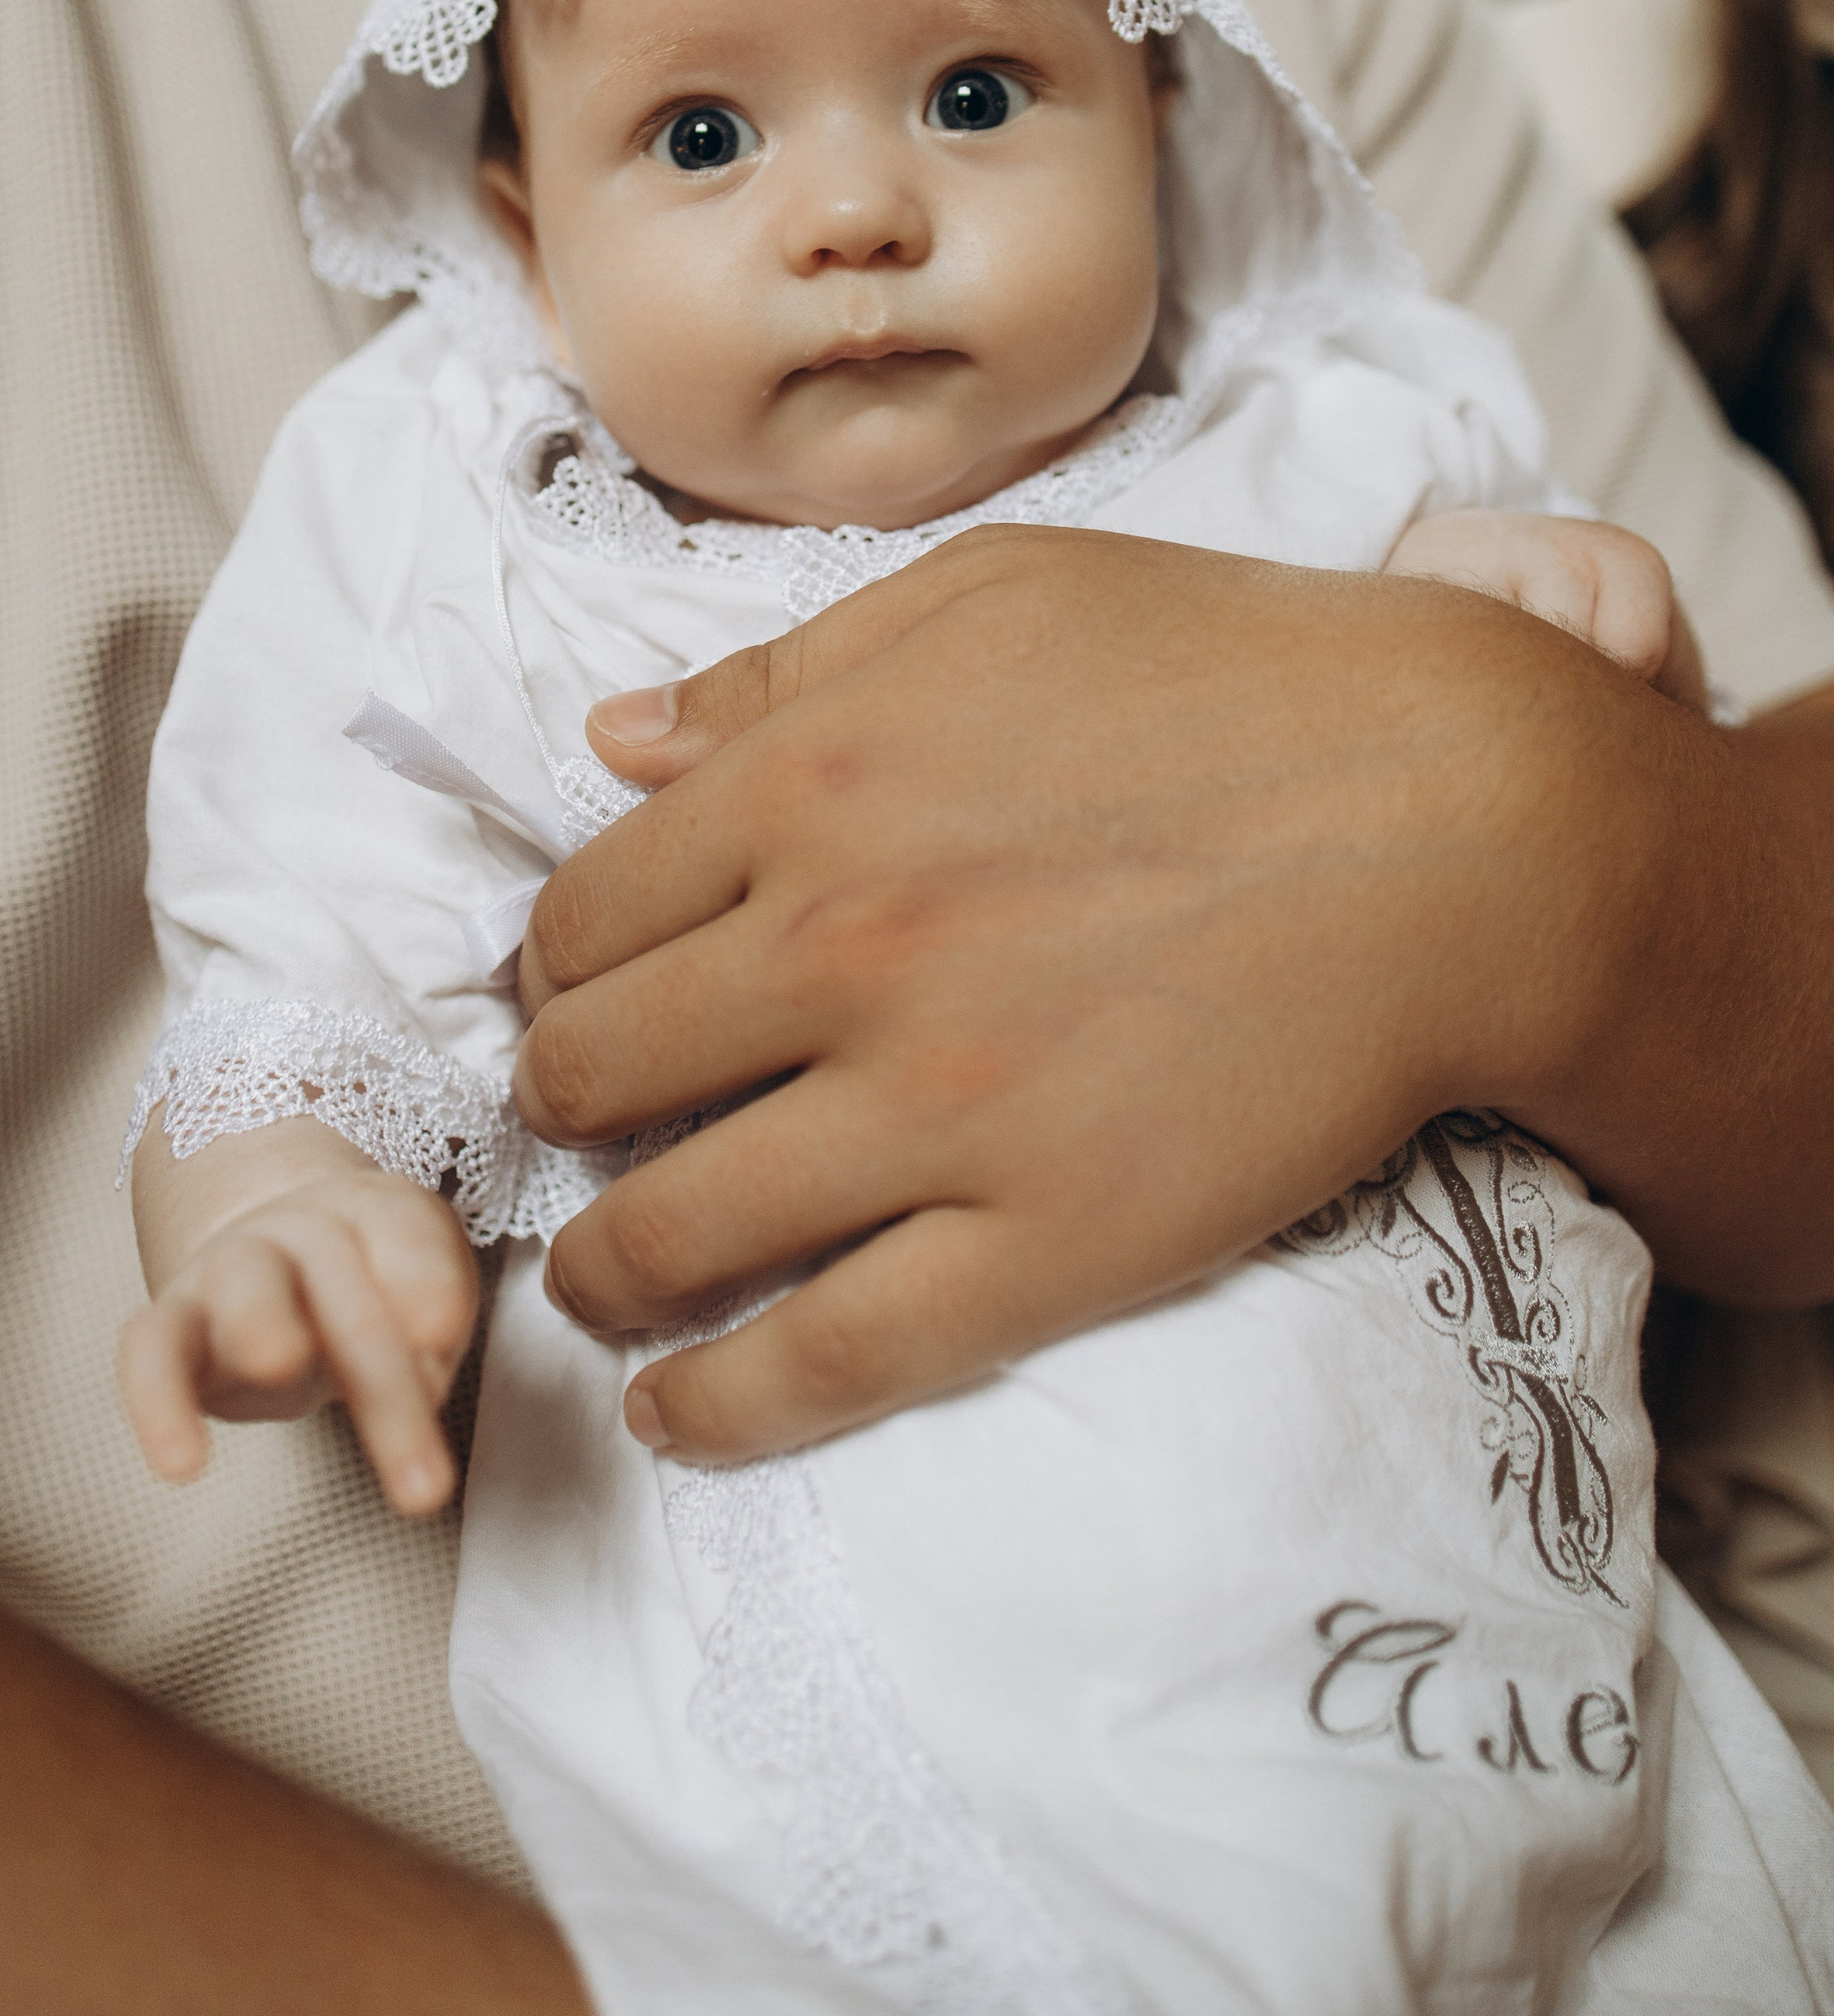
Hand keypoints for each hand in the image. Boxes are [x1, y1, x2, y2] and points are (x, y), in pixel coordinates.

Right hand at [120, 1124, 478, 1515]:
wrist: (270, 1253)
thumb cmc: (367, 1286)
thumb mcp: (425, 1296)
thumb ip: (434, 1324)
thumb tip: (425, 1376)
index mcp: (376, 1211)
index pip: (405, 1233)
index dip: (423, 1280)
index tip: (441, 1336)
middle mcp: (301, 1227)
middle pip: (339, 1280)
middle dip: (380, 1377)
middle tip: (421, 1489)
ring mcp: (228, 1267)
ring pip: (243, 1282)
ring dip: (260, 1319)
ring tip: (280, 1363)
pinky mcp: (168, 1323)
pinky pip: (150, 1353)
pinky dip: (158, 1404)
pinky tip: (181, 1466)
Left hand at [513, 525, 1764, 1467]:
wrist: (1459, 816)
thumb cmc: (1234, 673)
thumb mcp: (993, 596)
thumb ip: (786, 670)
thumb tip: (614, 745)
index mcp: (808, 782)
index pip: (581, 916)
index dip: (557, 972)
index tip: (580, 1001)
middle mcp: (839, 948)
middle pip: (590, 1074)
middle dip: (559, 1111)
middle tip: (588, 1128)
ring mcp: (937, 1110)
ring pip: (668, 1235)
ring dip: (599, 1274)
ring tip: (600, 1286)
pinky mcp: (1047, 1244)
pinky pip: (827, 1361)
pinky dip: (715, 1410)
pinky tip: (673, 1419)